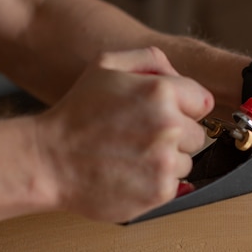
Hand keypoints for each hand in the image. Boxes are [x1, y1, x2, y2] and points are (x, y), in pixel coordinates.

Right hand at [35, 47, 212, 221]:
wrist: (49, 159)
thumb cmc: (77, 112)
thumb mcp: (106, 65)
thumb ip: (150, 59)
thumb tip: (182, 78)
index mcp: (161, 92)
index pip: (202, 102)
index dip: (183, 108)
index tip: (161, 115)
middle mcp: (169, 126)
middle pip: (196, 134)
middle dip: (175, 135)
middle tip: (140, 137)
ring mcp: (165, 162)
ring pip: (186, 162)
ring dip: (166, 161)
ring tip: (131, 156)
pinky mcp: (160, 192)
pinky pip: (175, 185)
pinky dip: (156, 182)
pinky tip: (130, 173)